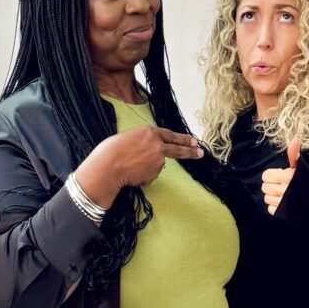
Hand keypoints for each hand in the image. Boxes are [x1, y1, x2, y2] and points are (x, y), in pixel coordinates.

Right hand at [74, 126, 203, 208]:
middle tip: (200, 153)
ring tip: (131, 167)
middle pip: (178, 149)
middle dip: (190, 151)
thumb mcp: (130, 137)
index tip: (193, 141)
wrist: (107, 167)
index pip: (172, 135)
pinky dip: (143, 176)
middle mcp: (158, 144)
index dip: (183, 138)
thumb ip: (144, 141)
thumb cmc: (111, 150)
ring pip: (157, 165)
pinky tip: (132, 174)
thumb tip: (150, 150)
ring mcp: (158, 160)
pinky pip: (150, 175)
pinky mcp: (155, 173)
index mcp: (151, 131)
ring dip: (148, 167)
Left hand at [261, 138, 300, 215]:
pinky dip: (275, 206)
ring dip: (273, 196)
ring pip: (266, 198)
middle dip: (272, 185)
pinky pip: (269, 208)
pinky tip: (284, 202)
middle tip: (282, 185)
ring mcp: (283, 202)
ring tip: (283, 194)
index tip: (280, 176)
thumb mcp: (301, 167)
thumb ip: (294, 154)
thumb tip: (295, 138)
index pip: (266, 175)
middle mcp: (284, 189)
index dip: (272, 175)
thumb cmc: (307, 181)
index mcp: (287, 176)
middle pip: (264, 187)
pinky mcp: (282, 213)